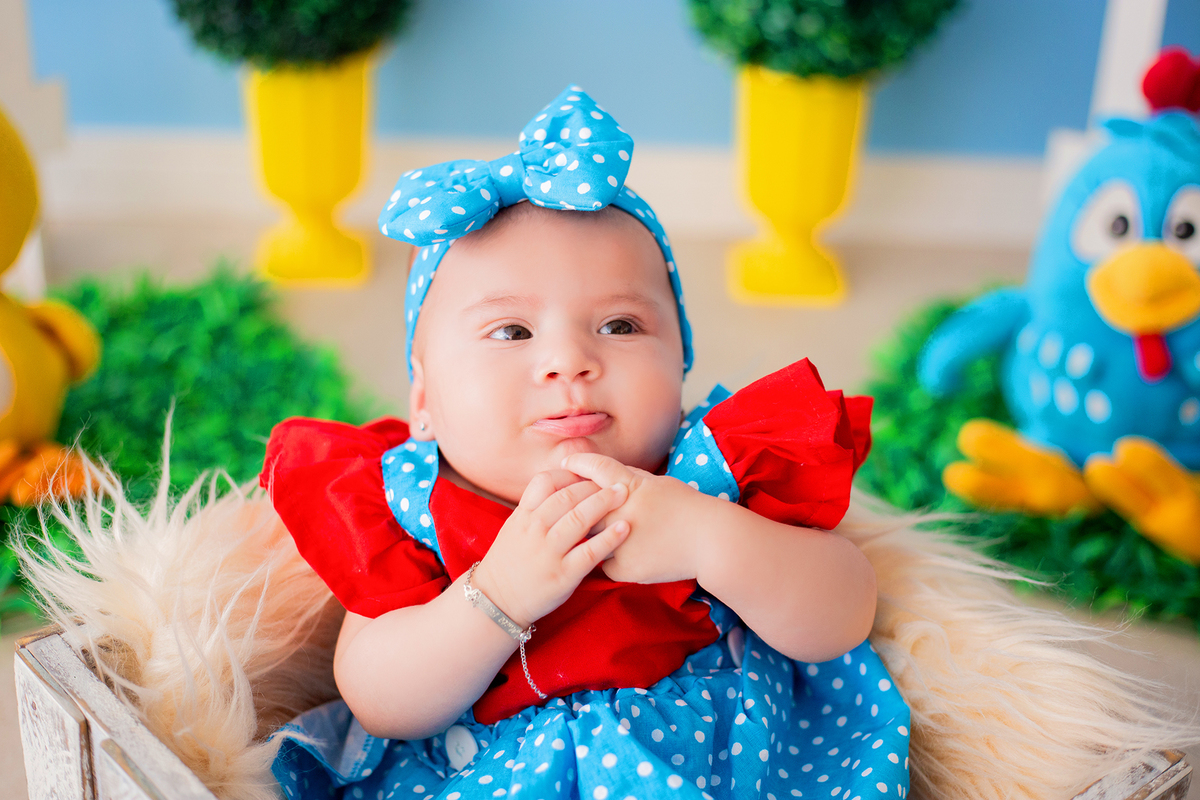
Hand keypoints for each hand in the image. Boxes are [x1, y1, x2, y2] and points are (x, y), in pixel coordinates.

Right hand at [472, 469, 629, 628]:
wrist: (497, 601)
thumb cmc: (509, 563)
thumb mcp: (514, 529)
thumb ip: (534, 509)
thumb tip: (560, 487)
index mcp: (523, 516)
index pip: (546, 481)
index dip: (570, 473)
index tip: (588, 473)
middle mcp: (535, 530)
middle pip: (567, 496)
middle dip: (594, 485)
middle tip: (616, 481)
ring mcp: (549, 552)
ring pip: (579, 518)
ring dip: (604, 503)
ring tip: (624, 494)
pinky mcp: (563, 574)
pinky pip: (590, 552)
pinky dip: (609, 538)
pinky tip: (624, 528)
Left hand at [561, 453, 714, 584]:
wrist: (710, 542)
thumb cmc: (687, 507)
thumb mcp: (659, 483)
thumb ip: (628, 478)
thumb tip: (602, 472)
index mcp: (631, 487)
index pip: (596, 468)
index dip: (578, 463)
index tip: (565, 463)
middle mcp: (621, 513)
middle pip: (583, 507)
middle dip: (573, 506)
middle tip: (566, 507)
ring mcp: (621, 542)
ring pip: (589, 539)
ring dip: (589, 536)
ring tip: (587, 535)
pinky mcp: (625, 568)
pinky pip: (604, 563)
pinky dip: (610, 559)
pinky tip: (623, 556)